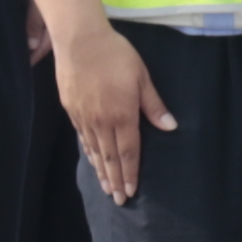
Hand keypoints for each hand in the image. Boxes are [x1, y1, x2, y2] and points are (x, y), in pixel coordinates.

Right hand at [55, 13, 176, 204]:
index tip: (131, 191)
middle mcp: (102, 122)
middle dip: (116, 180)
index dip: (131, 174)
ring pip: (95, 151)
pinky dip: (89, 152)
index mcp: (122, 115)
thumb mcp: (141, 77)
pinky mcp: (72, 110)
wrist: (80, 41)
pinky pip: (83, 138)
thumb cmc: (116, 55)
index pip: (129, 152)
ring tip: (106, 188)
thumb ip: (153, 105)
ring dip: (102, 171)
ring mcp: (85, 117)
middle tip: (119, 200)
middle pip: (110, 157)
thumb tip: (170, 126)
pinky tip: (92, 160)